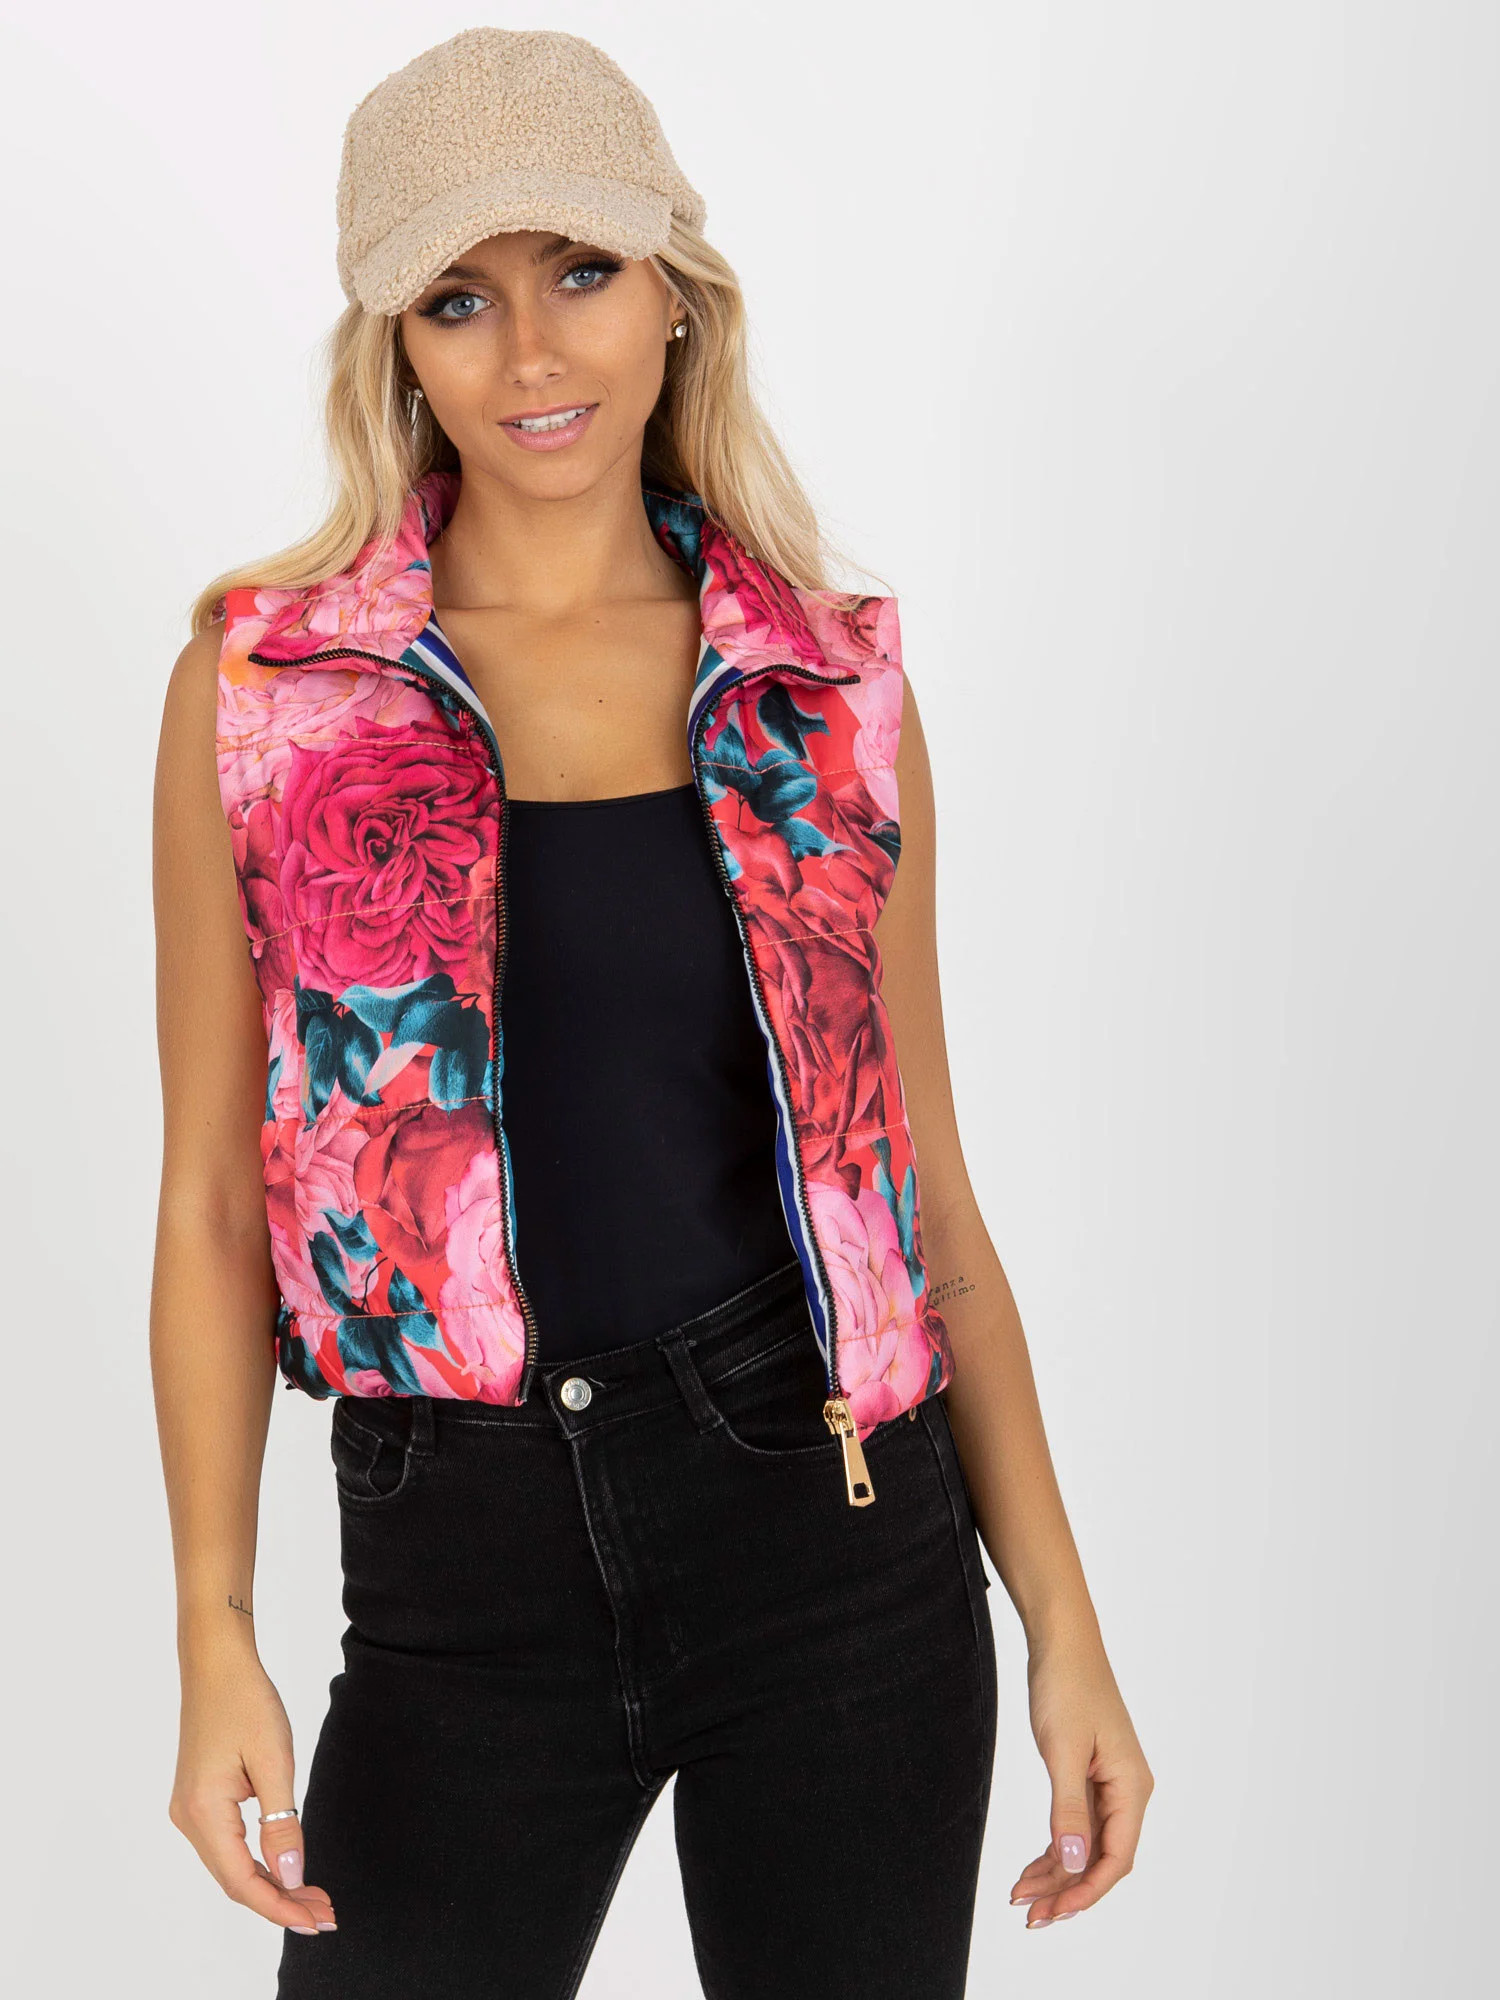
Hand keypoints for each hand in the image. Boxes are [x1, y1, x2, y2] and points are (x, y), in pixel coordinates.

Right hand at [168, 1648, 336, 1935]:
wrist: (216, 1664)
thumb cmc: (247, 1702)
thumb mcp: (274, 1760)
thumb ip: (281, 1821)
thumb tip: (291, 1874)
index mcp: (204, 1812)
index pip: (241, 1881)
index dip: (280, 1906)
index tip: (317, 1920)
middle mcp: (188, 1819)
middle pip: (234, 1880)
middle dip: (280, 1901)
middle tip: (326, 1914)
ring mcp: (189, 1811)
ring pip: (230, 1866)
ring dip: (270, 1883)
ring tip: (313, 1896)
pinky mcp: (198, 1800)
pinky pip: (227, 1846)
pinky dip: (257, 1862)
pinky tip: (285, 1867)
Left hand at [1009, 1636, 1153, 1927]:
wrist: (1062, 1643)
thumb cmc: (1067, 1686)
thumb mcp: (1062, 1750)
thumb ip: (1067, 1808)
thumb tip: (1073, 1861)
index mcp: (1131, 1787)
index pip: (1116, 1858)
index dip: (1086, 1891)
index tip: (1053, 1912)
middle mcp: (1126, 1791)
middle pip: (1101, 1858)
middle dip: (1067, 1890)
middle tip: (1029, 1915)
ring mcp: (1108, 1784)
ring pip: (1086, 1846)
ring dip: (1057, 1874)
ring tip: (1022, 1897)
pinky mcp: (1088, 1776)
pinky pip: (1076, 1825)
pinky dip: (1055, 1848)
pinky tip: (1031, 1867)